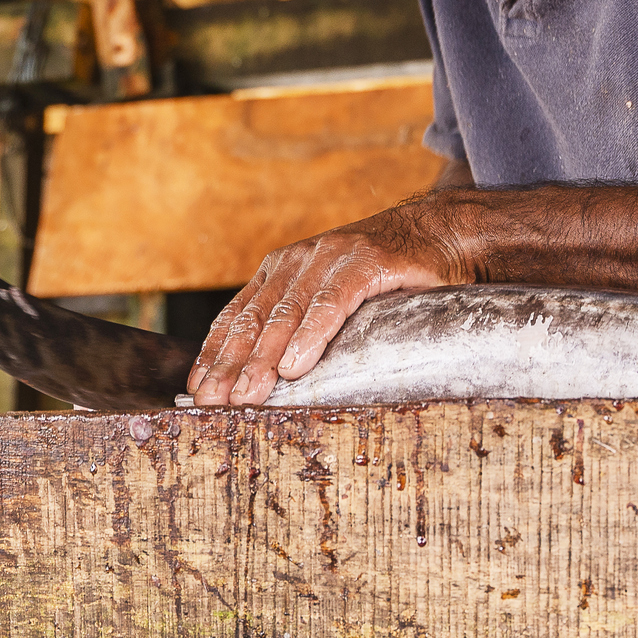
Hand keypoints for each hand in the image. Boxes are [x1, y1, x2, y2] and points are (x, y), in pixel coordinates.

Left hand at [185, 202, 473, 406]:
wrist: (439, 235)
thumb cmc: (385, 279)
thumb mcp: (331, 301)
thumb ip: (300, 327)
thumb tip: (269, 382)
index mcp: (281, 272)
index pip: (236, 317)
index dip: (214, 355)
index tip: (198, 391)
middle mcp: (297, 261)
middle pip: (254, 320)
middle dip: (230, 365)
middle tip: (213, 403)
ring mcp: (329, 258)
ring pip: (286, 314)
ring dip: (263, 359)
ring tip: (248, 394)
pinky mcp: (365, 263)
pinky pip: (331, 303)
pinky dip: (311, 335)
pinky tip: (295, 365)